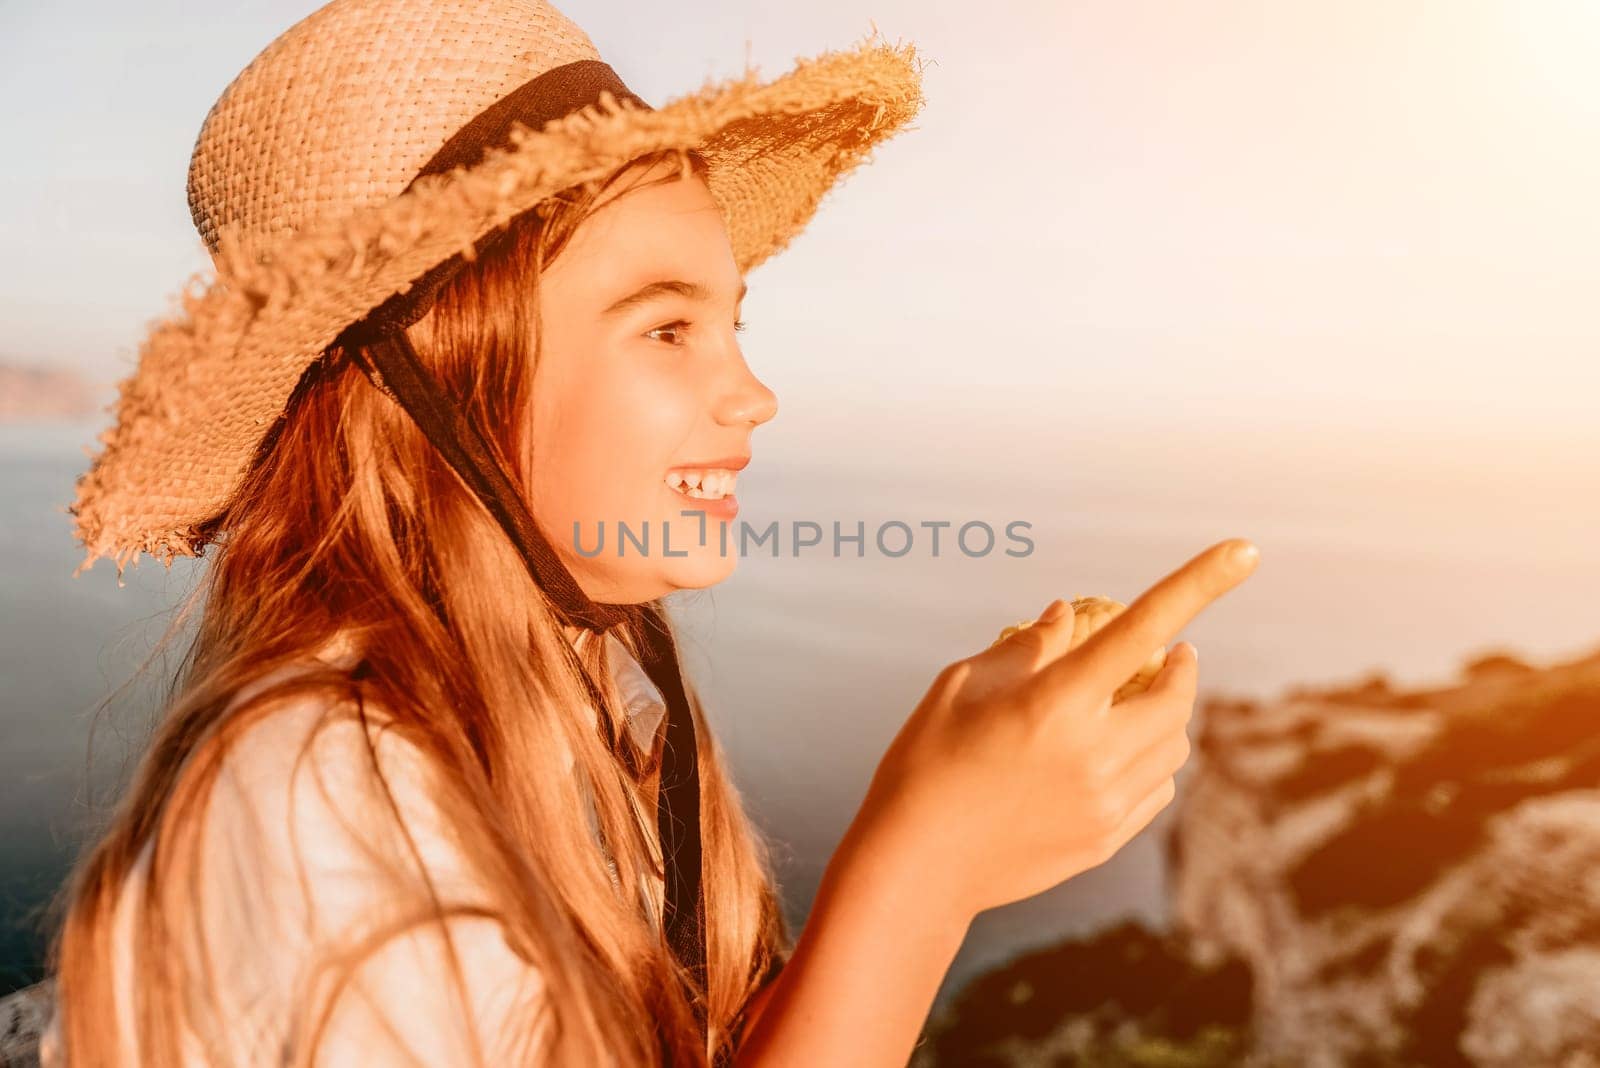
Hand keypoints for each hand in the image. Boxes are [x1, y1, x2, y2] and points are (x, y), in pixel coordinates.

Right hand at [852, 538, 1259, 919]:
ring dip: (1170, 714)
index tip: (1242, 551)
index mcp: (1056, 703)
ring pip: (1175, 746)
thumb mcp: (962, 686)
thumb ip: (1027, 646)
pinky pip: (1156, 790)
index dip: (1197, 584)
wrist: (916, 866)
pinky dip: (1154, 761)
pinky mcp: (1103, 841)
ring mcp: (1104, 804)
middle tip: (1173, 652)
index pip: (1142, 628)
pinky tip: (1121, 753)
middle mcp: (1094, 754)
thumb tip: (1069, 614)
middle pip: (1176, 696)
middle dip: (1181, 666)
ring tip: (1139, 703)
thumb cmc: (926, 764)